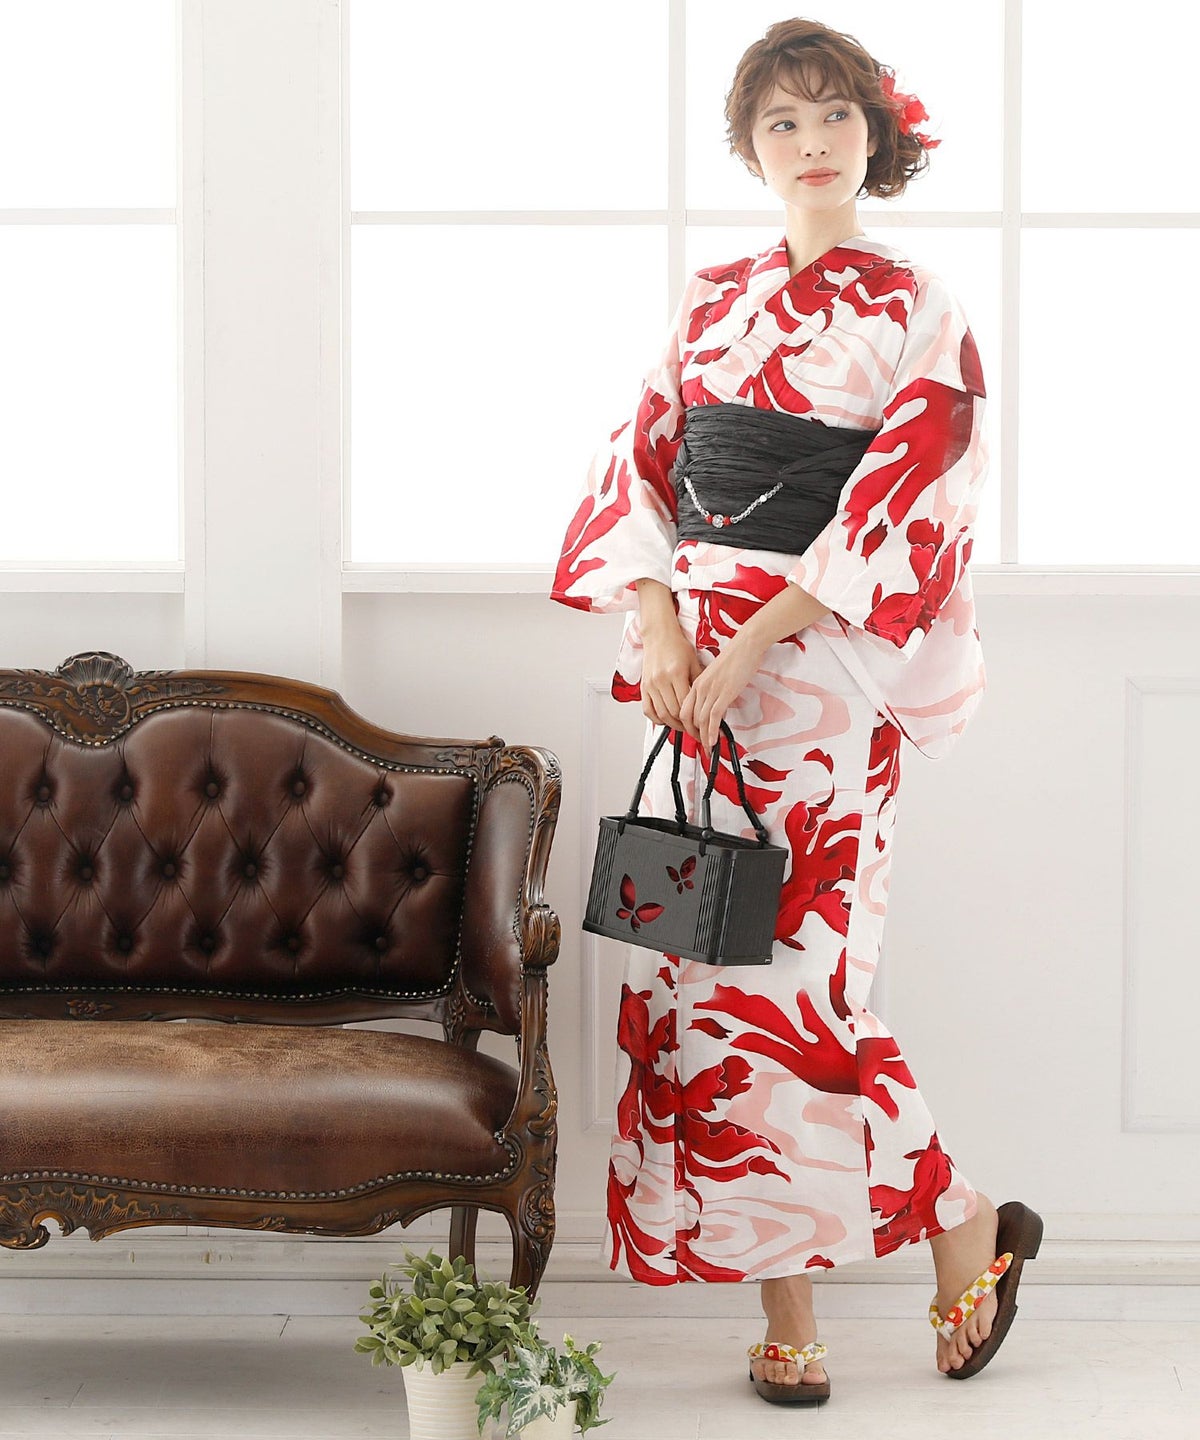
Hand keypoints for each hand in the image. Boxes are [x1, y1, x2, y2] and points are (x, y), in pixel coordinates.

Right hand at [640, 620, 702, 738]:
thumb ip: (699, 683)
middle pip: (673, 713)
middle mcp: (661, 680)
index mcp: (676, 673)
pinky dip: (657, 719)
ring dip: (672, 725)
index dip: (694, 719)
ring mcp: (650, 684)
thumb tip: (709, 702)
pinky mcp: (643, 687)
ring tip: (682, 727)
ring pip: (661, 714)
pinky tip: (666, 720)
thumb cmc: (678, 647)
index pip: (686, 705)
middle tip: (694, 730)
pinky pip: (648, 710)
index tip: (702, 724)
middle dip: (685, 725)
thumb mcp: (694, 662)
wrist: (659, 635)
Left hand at [679, 634, 764, 751]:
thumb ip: (713, 690)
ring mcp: (710, 691)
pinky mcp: (723, 694)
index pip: (684, 709)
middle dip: (693, 734)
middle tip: (702, 743)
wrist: (746, 645)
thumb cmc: (736, 657)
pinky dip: (712, 732)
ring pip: (699, 720)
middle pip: (687, 717)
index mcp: (697, 682)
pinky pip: (712, 718)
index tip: (695, 734)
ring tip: (709, 747)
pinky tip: (714, 741)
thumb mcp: (718, 676)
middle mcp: (700, 687)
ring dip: (703, 737)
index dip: (686, 725)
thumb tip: (717, 706)